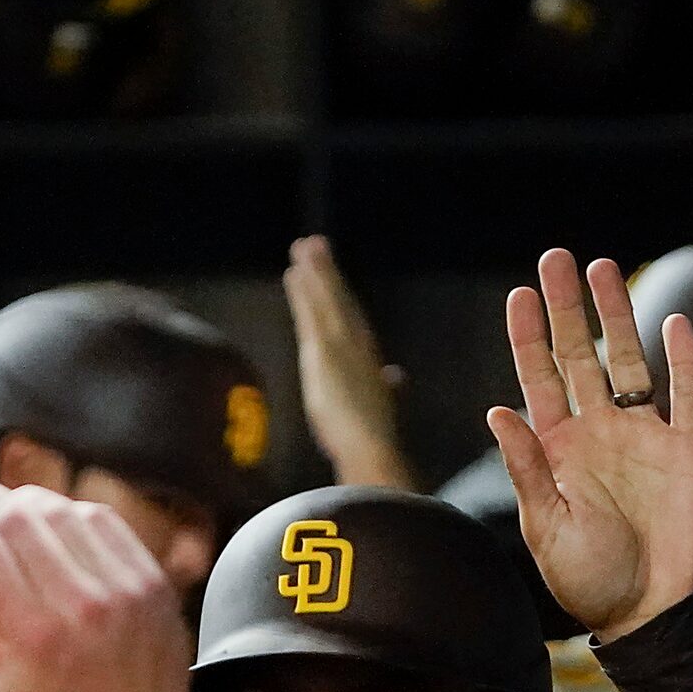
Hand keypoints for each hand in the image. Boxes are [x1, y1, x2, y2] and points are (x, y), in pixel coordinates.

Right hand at [0, 483, 195, 691]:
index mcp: (31, 632)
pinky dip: (71, 511)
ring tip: (11, 511)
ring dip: (27, 501)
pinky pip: (104, 521)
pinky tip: (56, 522)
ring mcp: (121, 586)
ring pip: (62, 511)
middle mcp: (78, 601)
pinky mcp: (150, 577)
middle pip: (19, 518)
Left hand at [286, 236, 414, 489]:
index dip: (340, 297)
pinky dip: (307, 288)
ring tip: (303, 246)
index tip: (330, 278)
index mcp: (366, 359)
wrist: (372, 447)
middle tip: (313, 244)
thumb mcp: (381, 408)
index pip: (349, 321)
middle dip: (327, 274)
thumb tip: (396, 377)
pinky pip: (315, 309)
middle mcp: (357, 345)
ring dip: (316, 270)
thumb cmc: (375, 440)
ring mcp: (343, 344)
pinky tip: (296, 270)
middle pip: (340, 301)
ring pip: (327, 299)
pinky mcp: (328, 348)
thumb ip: (389, 389)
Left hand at [489, 248, 692, 641]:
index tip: (520, 296)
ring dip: (618, 317)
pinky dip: (682, 357)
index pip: (538, 379)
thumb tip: (497, 412)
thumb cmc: (591, 579)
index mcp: (558, 449)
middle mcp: (597, 432)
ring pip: (629, 361)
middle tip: (557, 260)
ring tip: (603, 269)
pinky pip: (683, 393)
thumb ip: (527, 468)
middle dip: (568, 309)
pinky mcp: (685, 448)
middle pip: (580, 356)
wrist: (650, 609)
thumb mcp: (548, 527)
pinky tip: (674, 322)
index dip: (529, 337)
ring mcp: (642, 436)